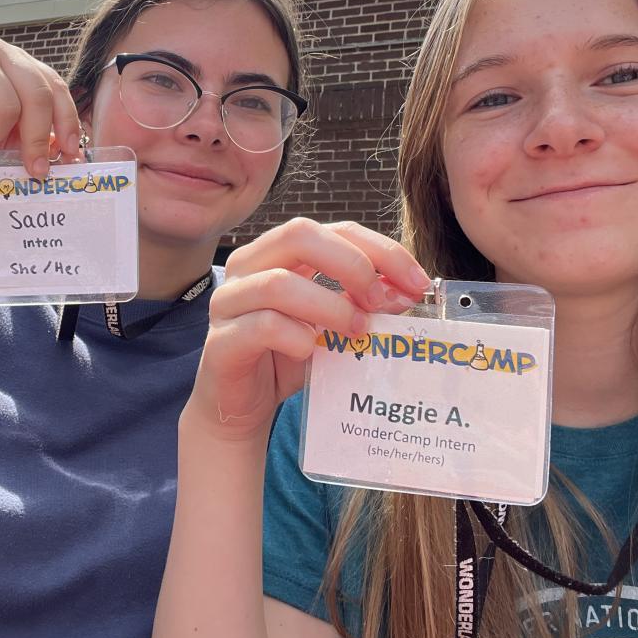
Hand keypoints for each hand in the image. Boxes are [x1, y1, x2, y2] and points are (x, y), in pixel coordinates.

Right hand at [0, 36, 81, 173]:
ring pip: (6, 105)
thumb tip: (65, 152)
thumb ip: (34, 136)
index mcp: (21, 65)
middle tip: (34, 169)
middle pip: (37, 95)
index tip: (71, 152)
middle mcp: (2, 53)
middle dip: (38, 138)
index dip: (67, 120)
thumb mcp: (7, 136)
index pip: (55, 87)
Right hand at [188, 218, 430, 440]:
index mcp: (277, 253)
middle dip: (352, 264)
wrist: (241, 407)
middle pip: (299, 235)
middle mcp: (247, 267)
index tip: (416, 282)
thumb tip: (405, 291)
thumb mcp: (332, 325)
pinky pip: (262, 326)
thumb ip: (361, 303)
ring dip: (329, 306)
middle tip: (381, 302)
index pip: (333, 229)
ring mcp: (228, 302)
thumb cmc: (286, 358)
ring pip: (278, 283)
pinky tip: (310, 353)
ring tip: (357, 331)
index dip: (380, 249)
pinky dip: (296, 338)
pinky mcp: (221, 341)